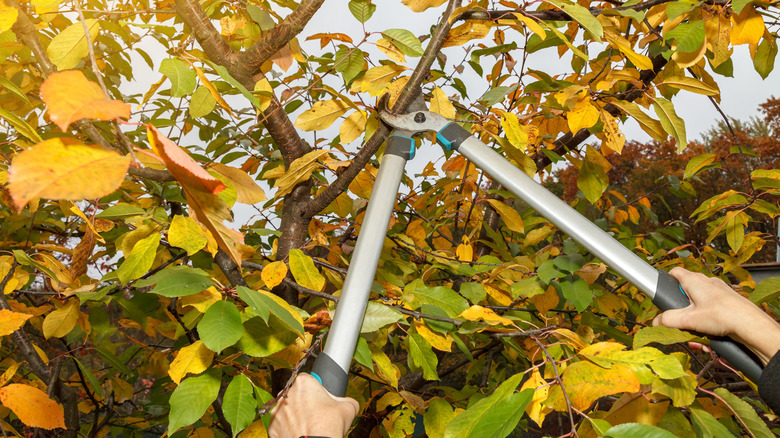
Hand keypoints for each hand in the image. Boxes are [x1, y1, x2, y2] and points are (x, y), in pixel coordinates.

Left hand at [268, 374, 359, 437]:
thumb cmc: (329, 425)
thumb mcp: (349, 407)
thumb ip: (346, 399)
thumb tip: (349, 403)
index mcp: (303, 383)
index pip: (309, 379)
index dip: (317, 389)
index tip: (322, 399)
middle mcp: (286, 394)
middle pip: (296, 394)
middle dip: (304, 402)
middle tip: (317, 414)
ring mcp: (277, 412)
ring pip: (287, 410)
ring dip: (295, 416)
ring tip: (309, 426)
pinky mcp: (272, 428)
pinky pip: (281, 425)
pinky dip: (288, 429)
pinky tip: (300, 433)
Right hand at [652, 267, 779, 364]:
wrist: (751, 324)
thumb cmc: (722, 315)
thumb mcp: (689, 320)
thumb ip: (669, 320)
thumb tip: (656, 322)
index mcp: (694, 281)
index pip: (675, 272)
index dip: (667, 281)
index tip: (664, 292)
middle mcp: (707, 282)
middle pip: (686, 292)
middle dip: (682, 310)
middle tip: (681, 322)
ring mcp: (718, 291)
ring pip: (699, 303)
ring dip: (695, 320)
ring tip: (697, 335)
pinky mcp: (727, 301)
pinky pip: (711, 309)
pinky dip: (707, 322)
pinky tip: (709, 335)